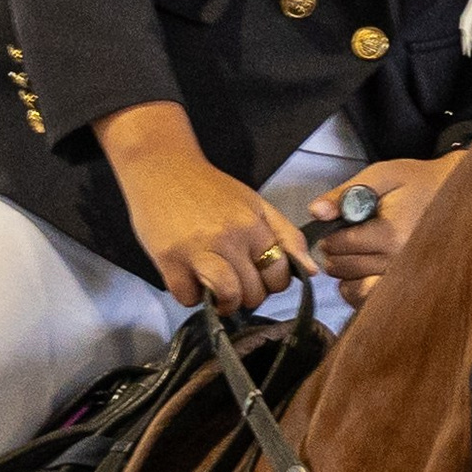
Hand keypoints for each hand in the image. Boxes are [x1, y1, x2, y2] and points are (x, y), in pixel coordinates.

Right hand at [97, 102, 317, 312]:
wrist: (161, 167)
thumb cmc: (210, 189)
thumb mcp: (255, 205)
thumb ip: (286, 236)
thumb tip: (311, 271)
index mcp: (253, 225)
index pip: (280, 275)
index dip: (272, 283)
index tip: (259, 277)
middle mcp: (230, 238)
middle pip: (254, 293)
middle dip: (248, 296)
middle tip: (235, 283)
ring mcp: (198, 250)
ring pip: (228, 298)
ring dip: (224, 304)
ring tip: (216, 291)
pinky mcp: (169, 261)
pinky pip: (188, 299)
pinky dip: (190, 296)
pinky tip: (190, 279)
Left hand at [307, 158, 450, 296]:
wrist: (454, 196)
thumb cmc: (418, 183)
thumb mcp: (382, 175)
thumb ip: (345, 193)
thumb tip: (316, 212)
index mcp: (392, 235)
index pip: (340, 246)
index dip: (330, 236)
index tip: (336, 227)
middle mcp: (398, 262)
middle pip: (343, 268)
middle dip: (335, 253)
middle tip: (342, 238)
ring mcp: (402, 279)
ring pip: (351, 286)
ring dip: (344, 271)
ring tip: (354, 252)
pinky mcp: (405, 288)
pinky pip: (366, 300)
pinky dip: (356, 288)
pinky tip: (361, 270)